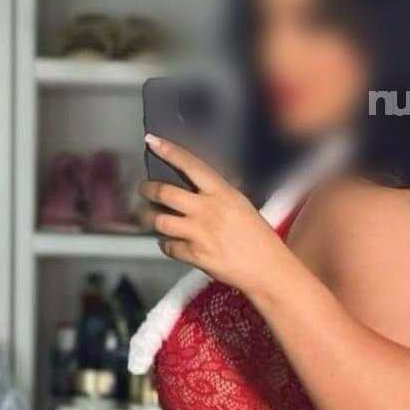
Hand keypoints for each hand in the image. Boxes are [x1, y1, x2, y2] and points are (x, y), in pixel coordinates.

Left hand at [141, 134, 286, 297]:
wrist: (266, 267)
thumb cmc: (257, 235)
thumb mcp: (240, 204)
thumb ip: (218, 193)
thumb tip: (197, 184)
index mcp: (221, 192)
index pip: (190, 164)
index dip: (169, 151)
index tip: (152, 141)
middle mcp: (207, 209)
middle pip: (165, 193)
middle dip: (148, 189)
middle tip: (144, 189)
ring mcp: (200, 233)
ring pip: (160, 221)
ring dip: (150, 219)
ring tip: (149, 217)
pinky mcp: (195, 255)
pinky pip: (169, 246)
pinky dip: (165, 244)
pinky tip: (168, 242)